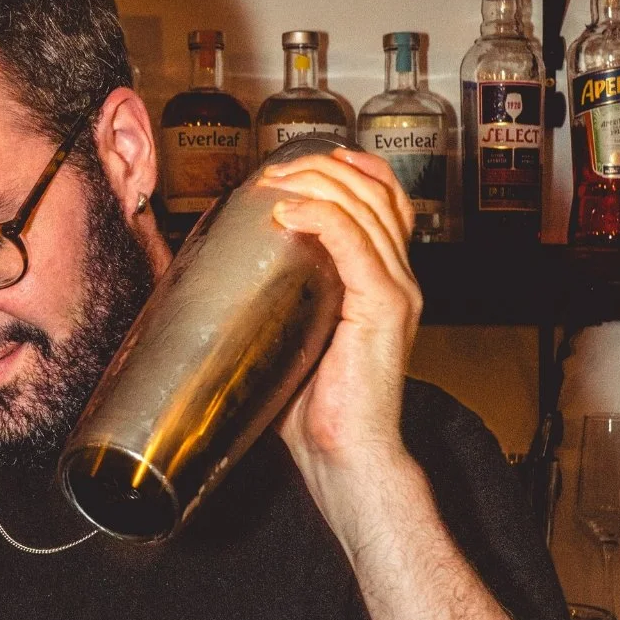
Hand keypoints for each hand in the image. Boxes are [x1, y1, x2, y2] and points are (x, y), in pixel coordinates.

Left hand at [263, 147, 421, 520]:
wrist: (344, 456)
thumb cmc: (314, 409)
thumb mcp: (294, 338)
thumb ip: (280, 303)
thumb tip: (219, 280)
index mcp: (384, 281)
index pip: (384, 201)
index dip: (348, 169)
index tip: (301, 162)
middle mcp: (400, 278)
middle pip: (373, 192)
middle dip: (321, 169)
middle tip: (273, 172)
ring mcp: (397, 290)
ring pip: (364, 207)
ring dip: (314, 184)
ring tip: (272, 185)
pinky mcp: (384, 306)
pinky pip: (355, 242)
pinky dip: (320, 217)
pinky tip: (285, 211)